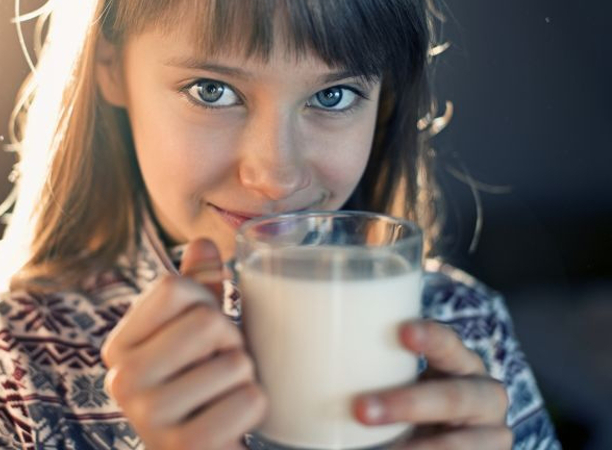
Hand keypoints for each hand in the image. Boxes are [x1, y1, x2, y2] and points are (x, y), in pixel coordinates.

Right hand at [100, 239, 267, 449]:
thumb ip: (196, 289)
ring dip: (245, 377)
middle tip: (219, 368)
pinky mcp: (184, 448)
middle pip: (206, 321)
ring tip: (223, 395)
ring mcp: (148, 417)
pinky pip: (249, 400)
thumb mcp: (196, 335)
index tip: (204, 333)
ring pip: (234, 361)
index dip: (207, 302)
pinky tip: (232, 422)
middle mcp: (122, 380)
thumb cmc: (203, 385)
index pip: (175, 287)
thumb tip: (203, 242)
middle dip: (231, 342)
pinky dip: (255, 407)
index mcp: (119, 346)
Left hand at [353, 320, 512, 448]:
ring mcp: (489, 436)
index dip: (432, 337)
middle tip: (360, 410)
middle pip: (456, 396)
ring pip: (465, 445)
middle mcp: (482, 396)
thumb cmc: (398, 398)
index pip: (450, 343)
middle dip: (409, 403)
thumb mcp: (387, 378)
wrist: (426, 439)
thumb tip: (274, 326)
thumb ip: (350, 360)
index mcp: (458, 363)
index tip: (401, 332)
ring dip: (422, 448)